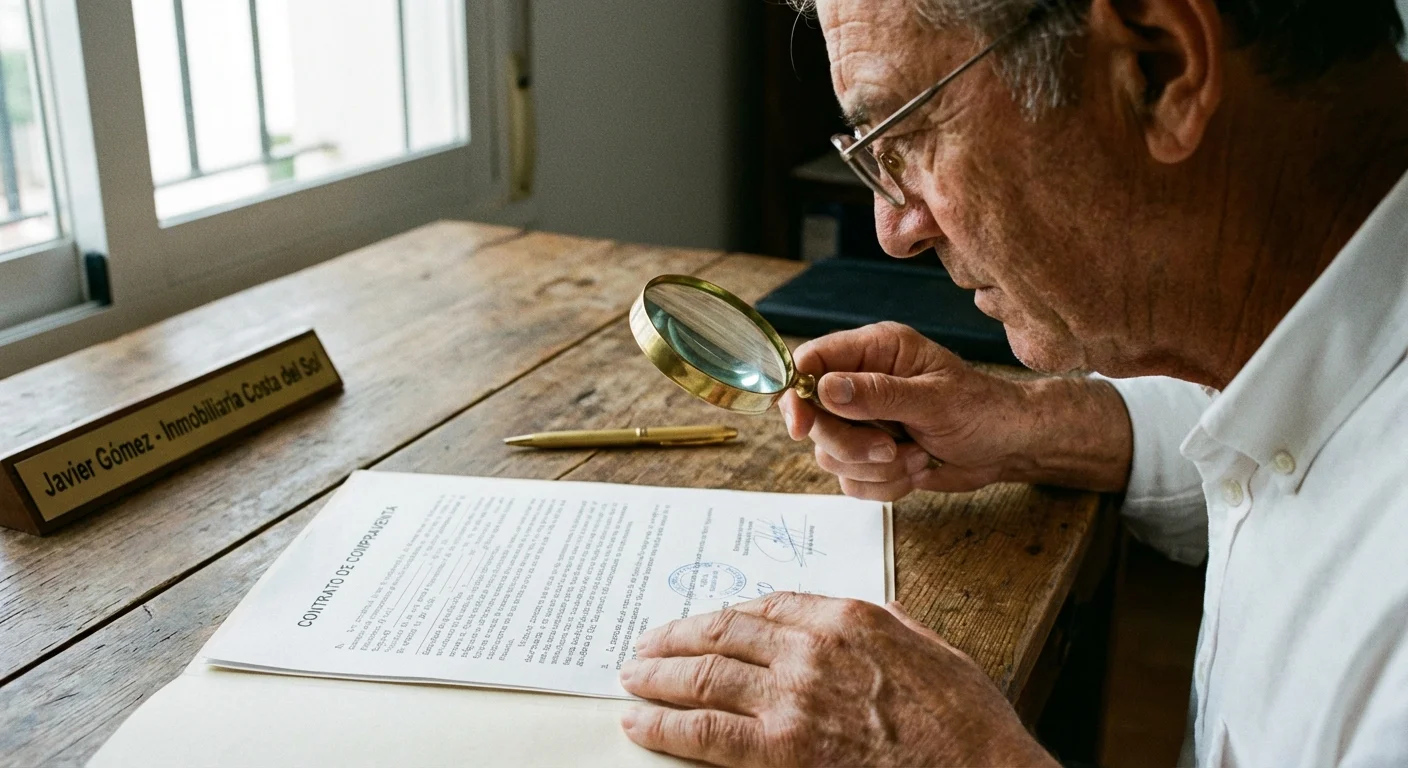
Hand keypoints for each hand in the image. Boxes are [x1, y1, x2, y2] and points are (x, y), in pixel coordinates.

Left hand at [618, 592, 1054, 766]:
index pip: (764, 606)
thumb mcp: (924, 647)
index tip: (702, 622)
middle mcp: (811, 648)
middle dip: (675, 638)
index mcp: (845, 617)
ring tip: (633, 678)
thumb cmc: (964, 720)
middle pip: (722, 634)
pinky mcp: (782, 750)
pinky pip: (706, 732)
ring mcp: (793, 699)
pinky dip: (665, 725)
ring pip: (705, 676)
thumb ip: (872, 628)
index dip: (723, 616)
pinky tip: (641, 723)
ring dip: (659, 676)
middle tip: (645, 645)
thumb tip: (836, 624)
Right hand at [779, 322, 1132, 500]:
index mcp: (876, 350)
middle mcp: (862, 382)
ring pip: (830, 455)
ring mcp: (863, 421)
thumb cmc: (982, 410)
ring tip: (916, 455)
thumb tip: (824, 388)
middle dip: (850, 444)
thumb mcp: (934, 399)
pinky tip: (917, 468)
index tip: (801, 426)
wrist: (1008, 448)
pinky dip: (884, 485)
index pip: (812, 361)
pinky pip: (851, 481)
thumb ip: (878, 394)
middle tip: (888, 448)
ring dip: (875, 467)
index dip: (797, 393)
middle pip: (814, 418)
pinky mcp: (869, 455)